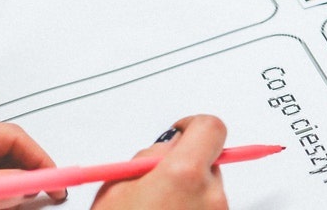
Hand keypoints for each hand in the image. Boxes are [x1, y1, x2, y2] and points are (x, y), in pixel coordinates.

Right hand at [92, 114, 229, 209]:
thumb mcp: (115, 188)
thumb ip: (147, 159)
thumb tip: (166, 147)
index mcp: (184, 175)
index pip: (211, 128)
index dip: (194, 125)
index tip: (180, 131)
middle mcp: (210, 195)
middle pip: (207, 160)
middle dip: (184, 164)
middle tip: (155, 183)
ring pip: (207, 187)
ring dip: (187, 189)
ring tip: (156, 206)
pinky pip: (207, 207)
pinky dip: (190, 207)